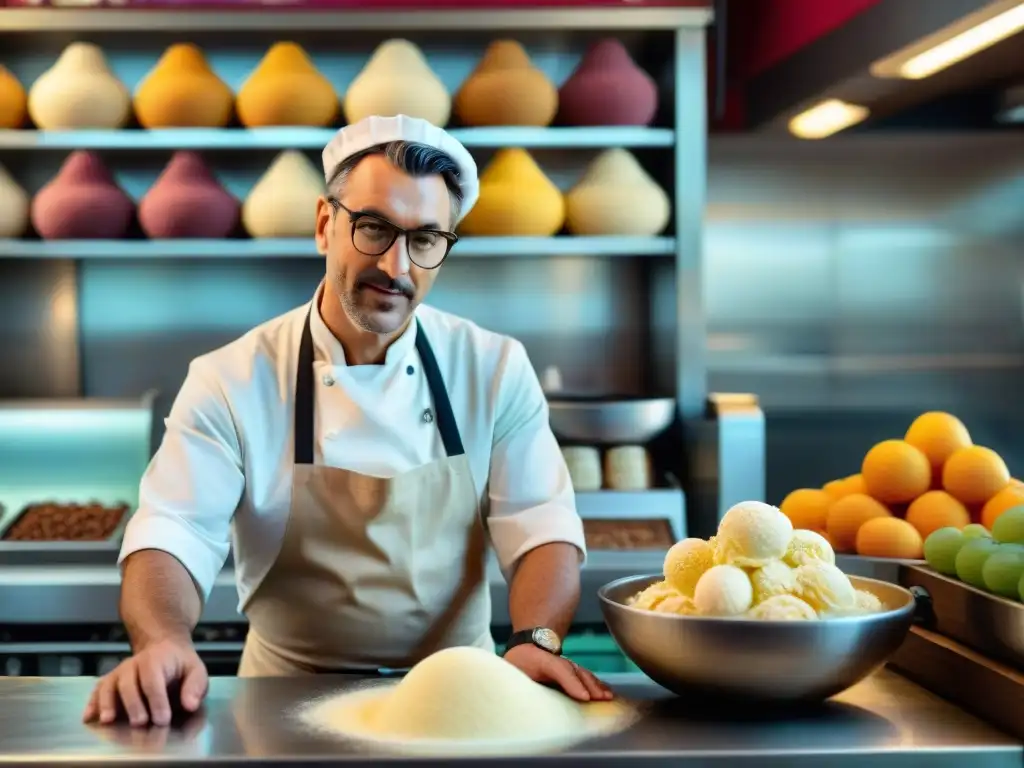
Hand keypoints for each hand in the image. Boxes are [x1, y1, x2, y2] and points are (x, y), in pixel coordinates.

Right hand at [83, 638, 207, 727]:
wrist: (164, 647)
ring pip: (109, 685)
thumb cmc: (180, 664)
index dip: (157, 700)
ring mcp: (119, 672)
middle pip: (128, 683)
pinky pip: (98, 689)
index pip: (154, 680)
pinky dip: (92, 702)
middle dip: (133, 704)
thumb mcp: (196, 670)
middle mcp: (134, 664)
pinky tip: (89, 716)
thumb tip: (191, 704)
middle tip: (139, 722)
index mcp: (156, 659)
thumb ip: (195, 686)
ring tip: (108, 720)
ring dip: (107, 703)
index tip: (162, 719)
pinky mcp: (110, 680)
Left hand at [503, 644, 612, 701]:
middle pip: (575, 671)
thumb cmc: (518, 666)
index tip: (584, 697)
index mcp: (538, 659)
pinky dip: (597, 686)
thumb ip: (518, 684)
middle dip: (589, 685)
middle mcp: (554, 662)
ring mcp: (564, 666)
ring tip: (607, 697)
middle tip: (600, 699)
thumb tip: (522, 704)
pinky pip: (585, 678)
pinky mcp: (571, 673)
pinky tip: (606, 694)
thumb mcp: (513, 671)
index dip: (572, 682)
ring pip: (582, 674)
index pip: (558, 668)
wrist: (523, 650)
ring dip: (596, 686)